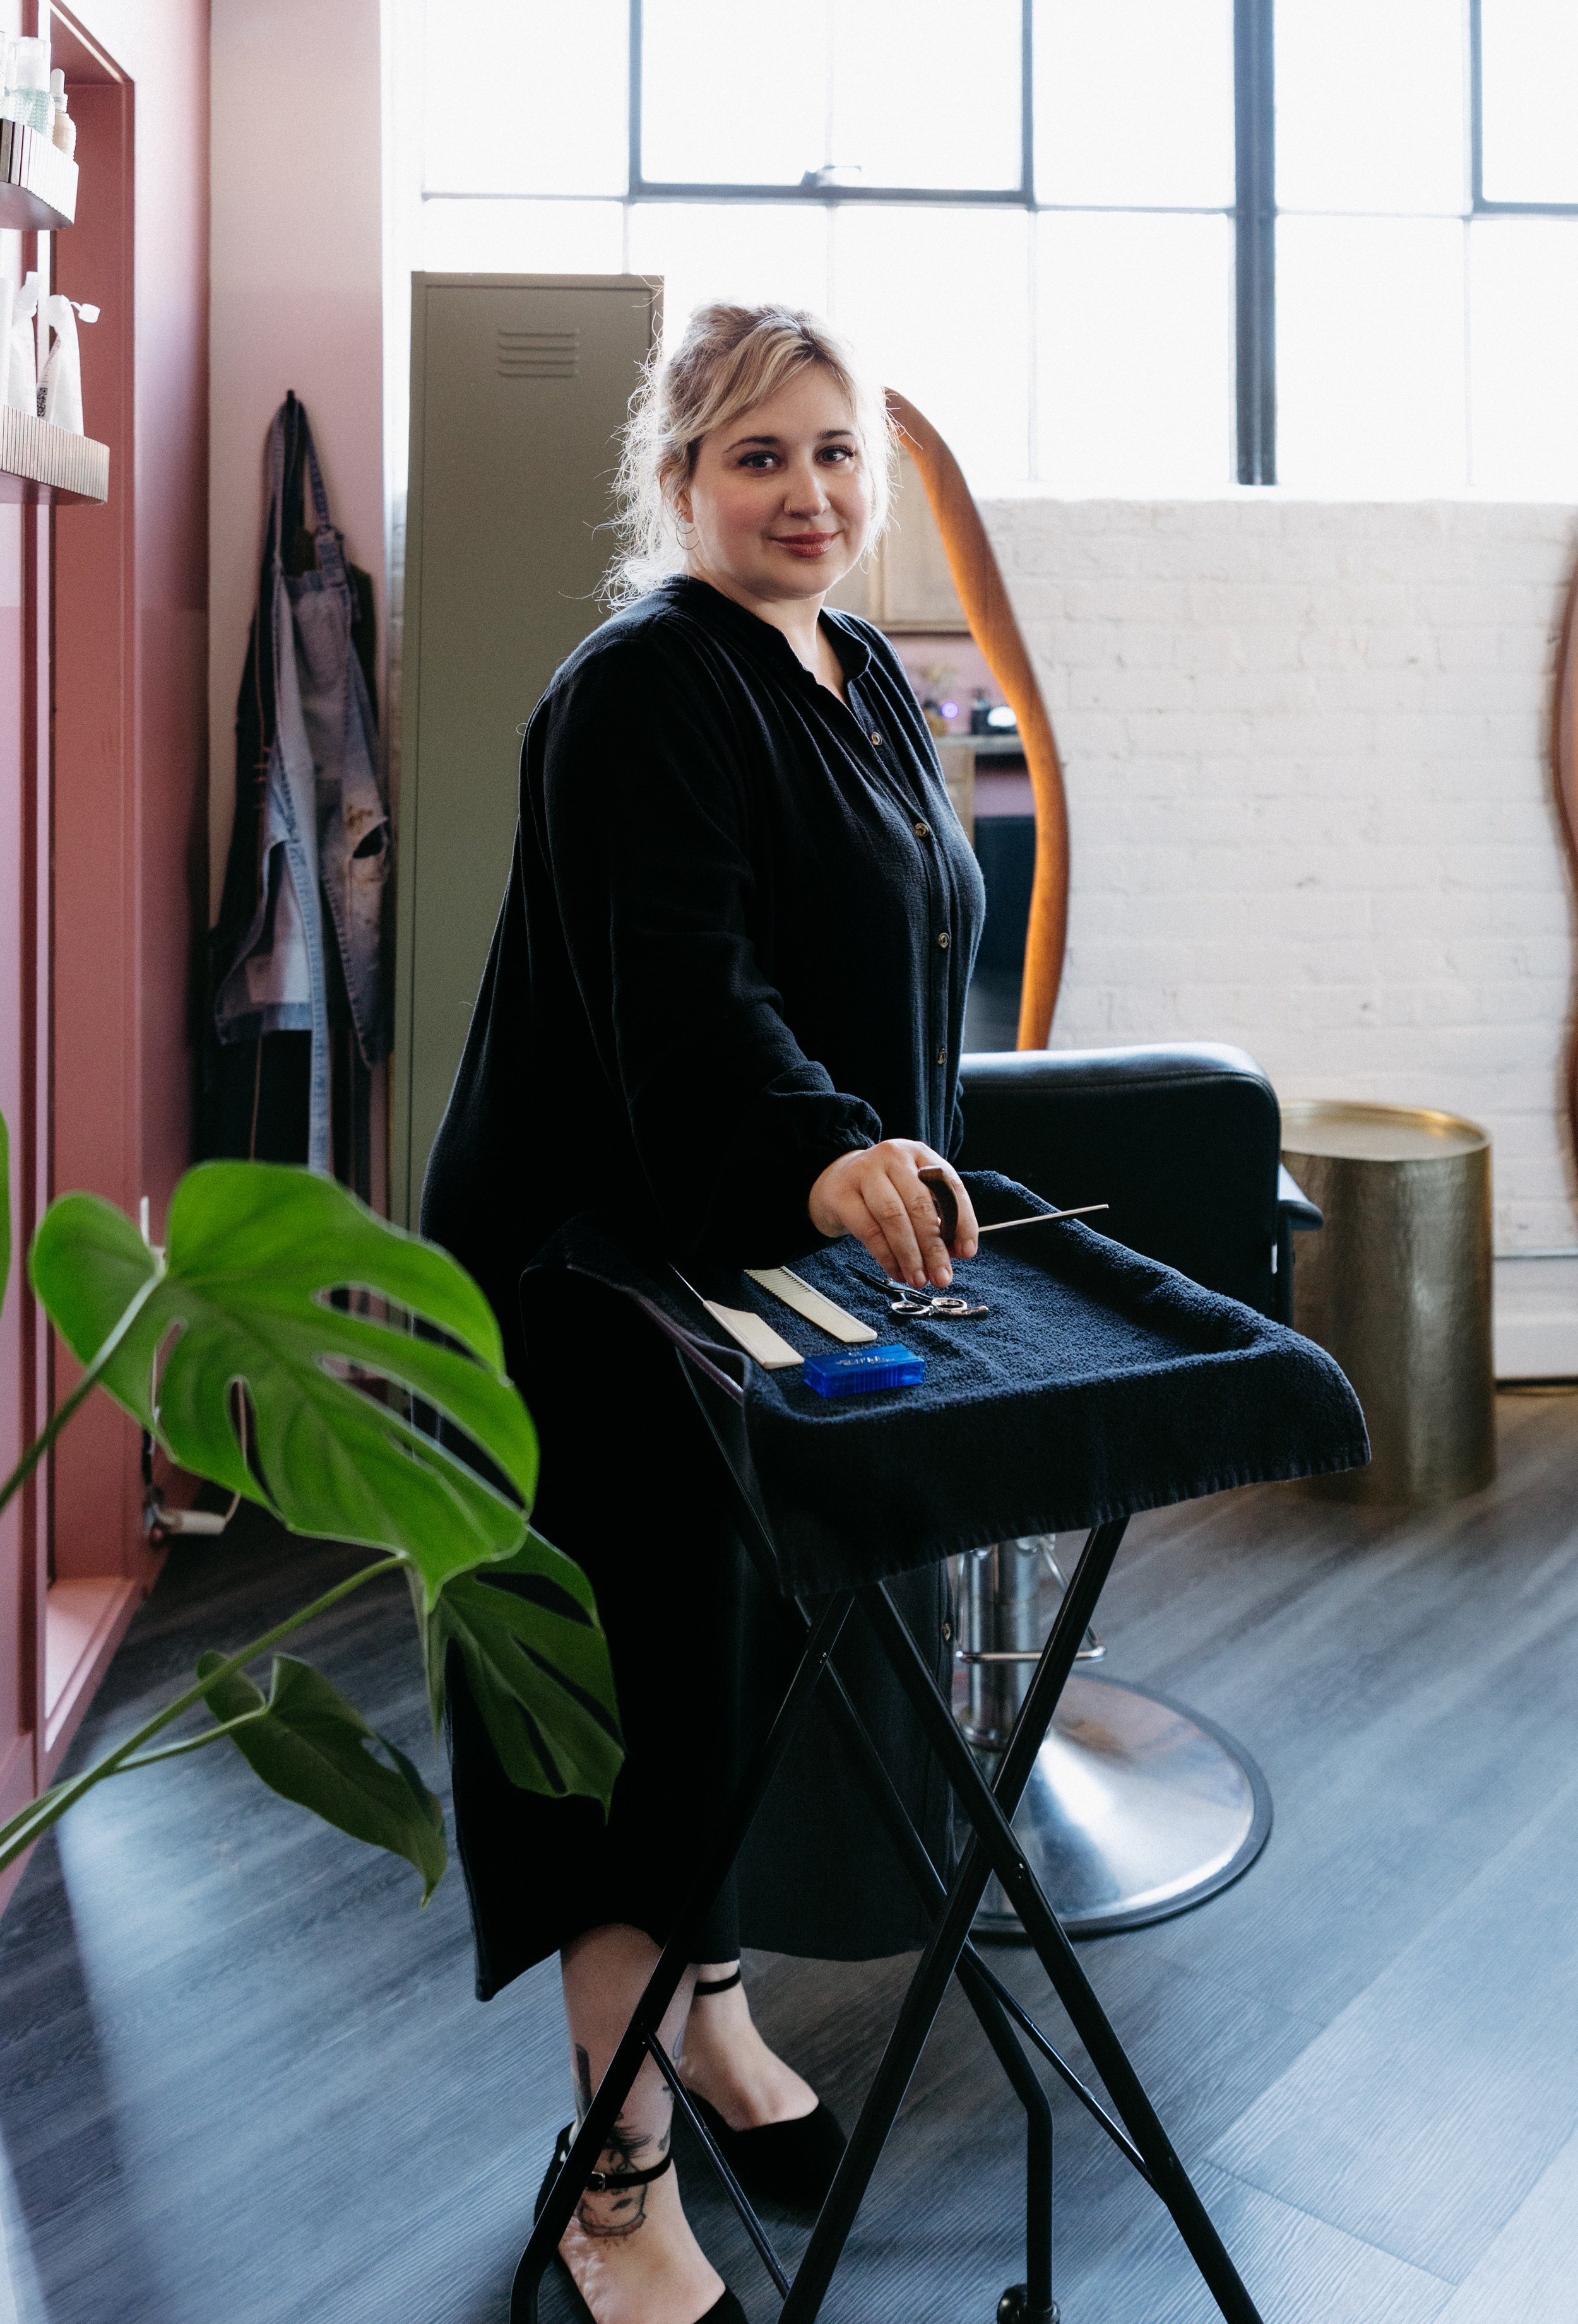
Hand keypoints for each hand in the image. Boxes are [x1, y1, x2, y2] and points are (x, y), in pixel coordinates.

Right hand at [807, 1141, 978, 1289]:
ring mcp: (864, 1172)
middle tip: (942, 1276)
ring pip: (894, 1218)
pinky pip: (869, 1231)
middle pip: (920, 1205)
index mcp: (918, 1154)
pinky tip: (896, 1271)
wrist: (832, 1180)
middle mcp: (892, 1157)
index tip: (967, 1252)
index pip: (950, 1186)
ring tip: (919, 1279)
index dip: (963, 1221)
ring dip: (910, 1255)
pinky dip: (887, 1257)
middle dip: (934, 1247)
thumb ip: (936, 1218)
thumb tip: (955, 1253)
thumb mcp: (911, 1193)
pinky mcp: (841, 1194)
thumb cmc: (881, 1191)